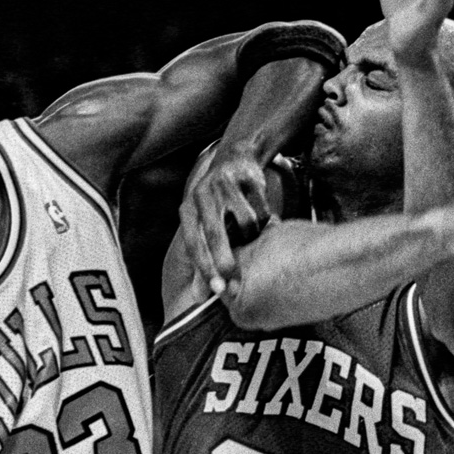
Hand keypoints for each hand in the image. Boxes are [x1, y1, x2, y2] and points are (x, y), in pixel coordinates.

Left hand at [179, 144, 269, 297]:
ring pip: (245, 222)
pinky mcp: (248, 177)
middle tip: (234, 278)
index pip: (194, 243)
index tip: (217, 290)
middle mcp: (202, 195)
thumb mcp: (203, 224)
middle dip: (224, 259)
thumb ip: (202, 256)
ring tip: (253, 238)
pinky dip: (265, 220)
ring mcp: (225, 184)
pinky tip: (263, 220)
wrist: (236, 158)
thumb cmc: (217, 203)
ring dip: (252, 236)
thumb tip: (199, 296)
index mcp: (188, 210)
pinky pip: (261, 209)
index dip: (204, 268)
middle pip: (216, 233)